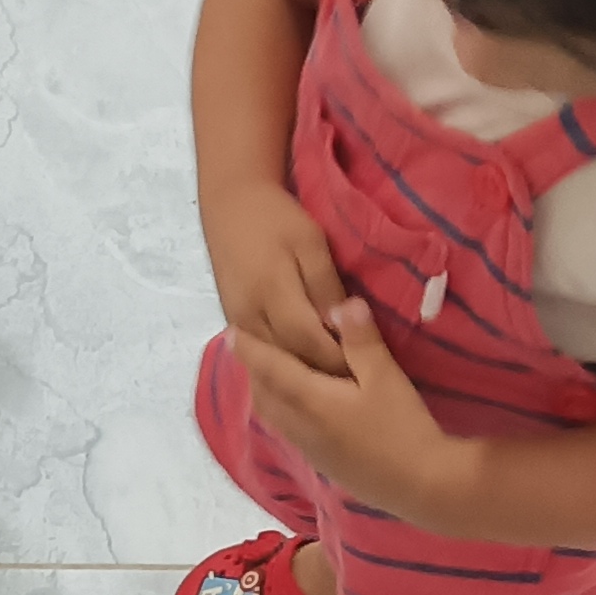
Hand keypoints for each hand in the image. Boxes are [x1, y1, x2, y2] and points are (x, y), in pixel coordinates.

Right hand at [209, 188, 352, 377]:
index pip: (311, 342)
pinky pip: (257, 359)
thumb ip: (325, 286)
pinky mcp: (233, 323)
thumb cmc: (276, 218)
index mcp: (273, 293)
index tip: (366, 372)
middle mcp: (250, 316)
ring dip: (300, 380)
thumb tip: (343, 327)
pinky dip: (279, 373)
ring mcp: (238, 323)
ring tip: (332, 390)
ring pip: (270, 366)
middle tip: (356, 386)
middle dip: (323, 376)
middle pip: (290, 360)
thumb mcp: (310, 242)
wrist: (229, 205)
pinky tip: (300, 381)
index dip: (338, 360)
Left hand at [236, 298, 470, 520]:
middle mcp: (302, 427)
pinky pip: (288, 431)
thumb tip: (341, 303)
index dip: (250, 349)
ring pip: (274, 417)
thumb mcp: (386, 378)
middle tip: (247, 348)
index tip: (230, 332)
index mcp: (311, 401)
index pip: (271, 369)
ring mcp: (311, 450)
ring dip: (266, 393)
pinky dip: (282, 411)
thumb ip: (361, 340)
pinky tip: (296, 406)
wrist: (421, 487)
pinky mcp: (324, 464)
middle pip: (265, 395)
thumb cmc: (403, 428)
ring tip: (267, 373)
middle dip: (253, 371)